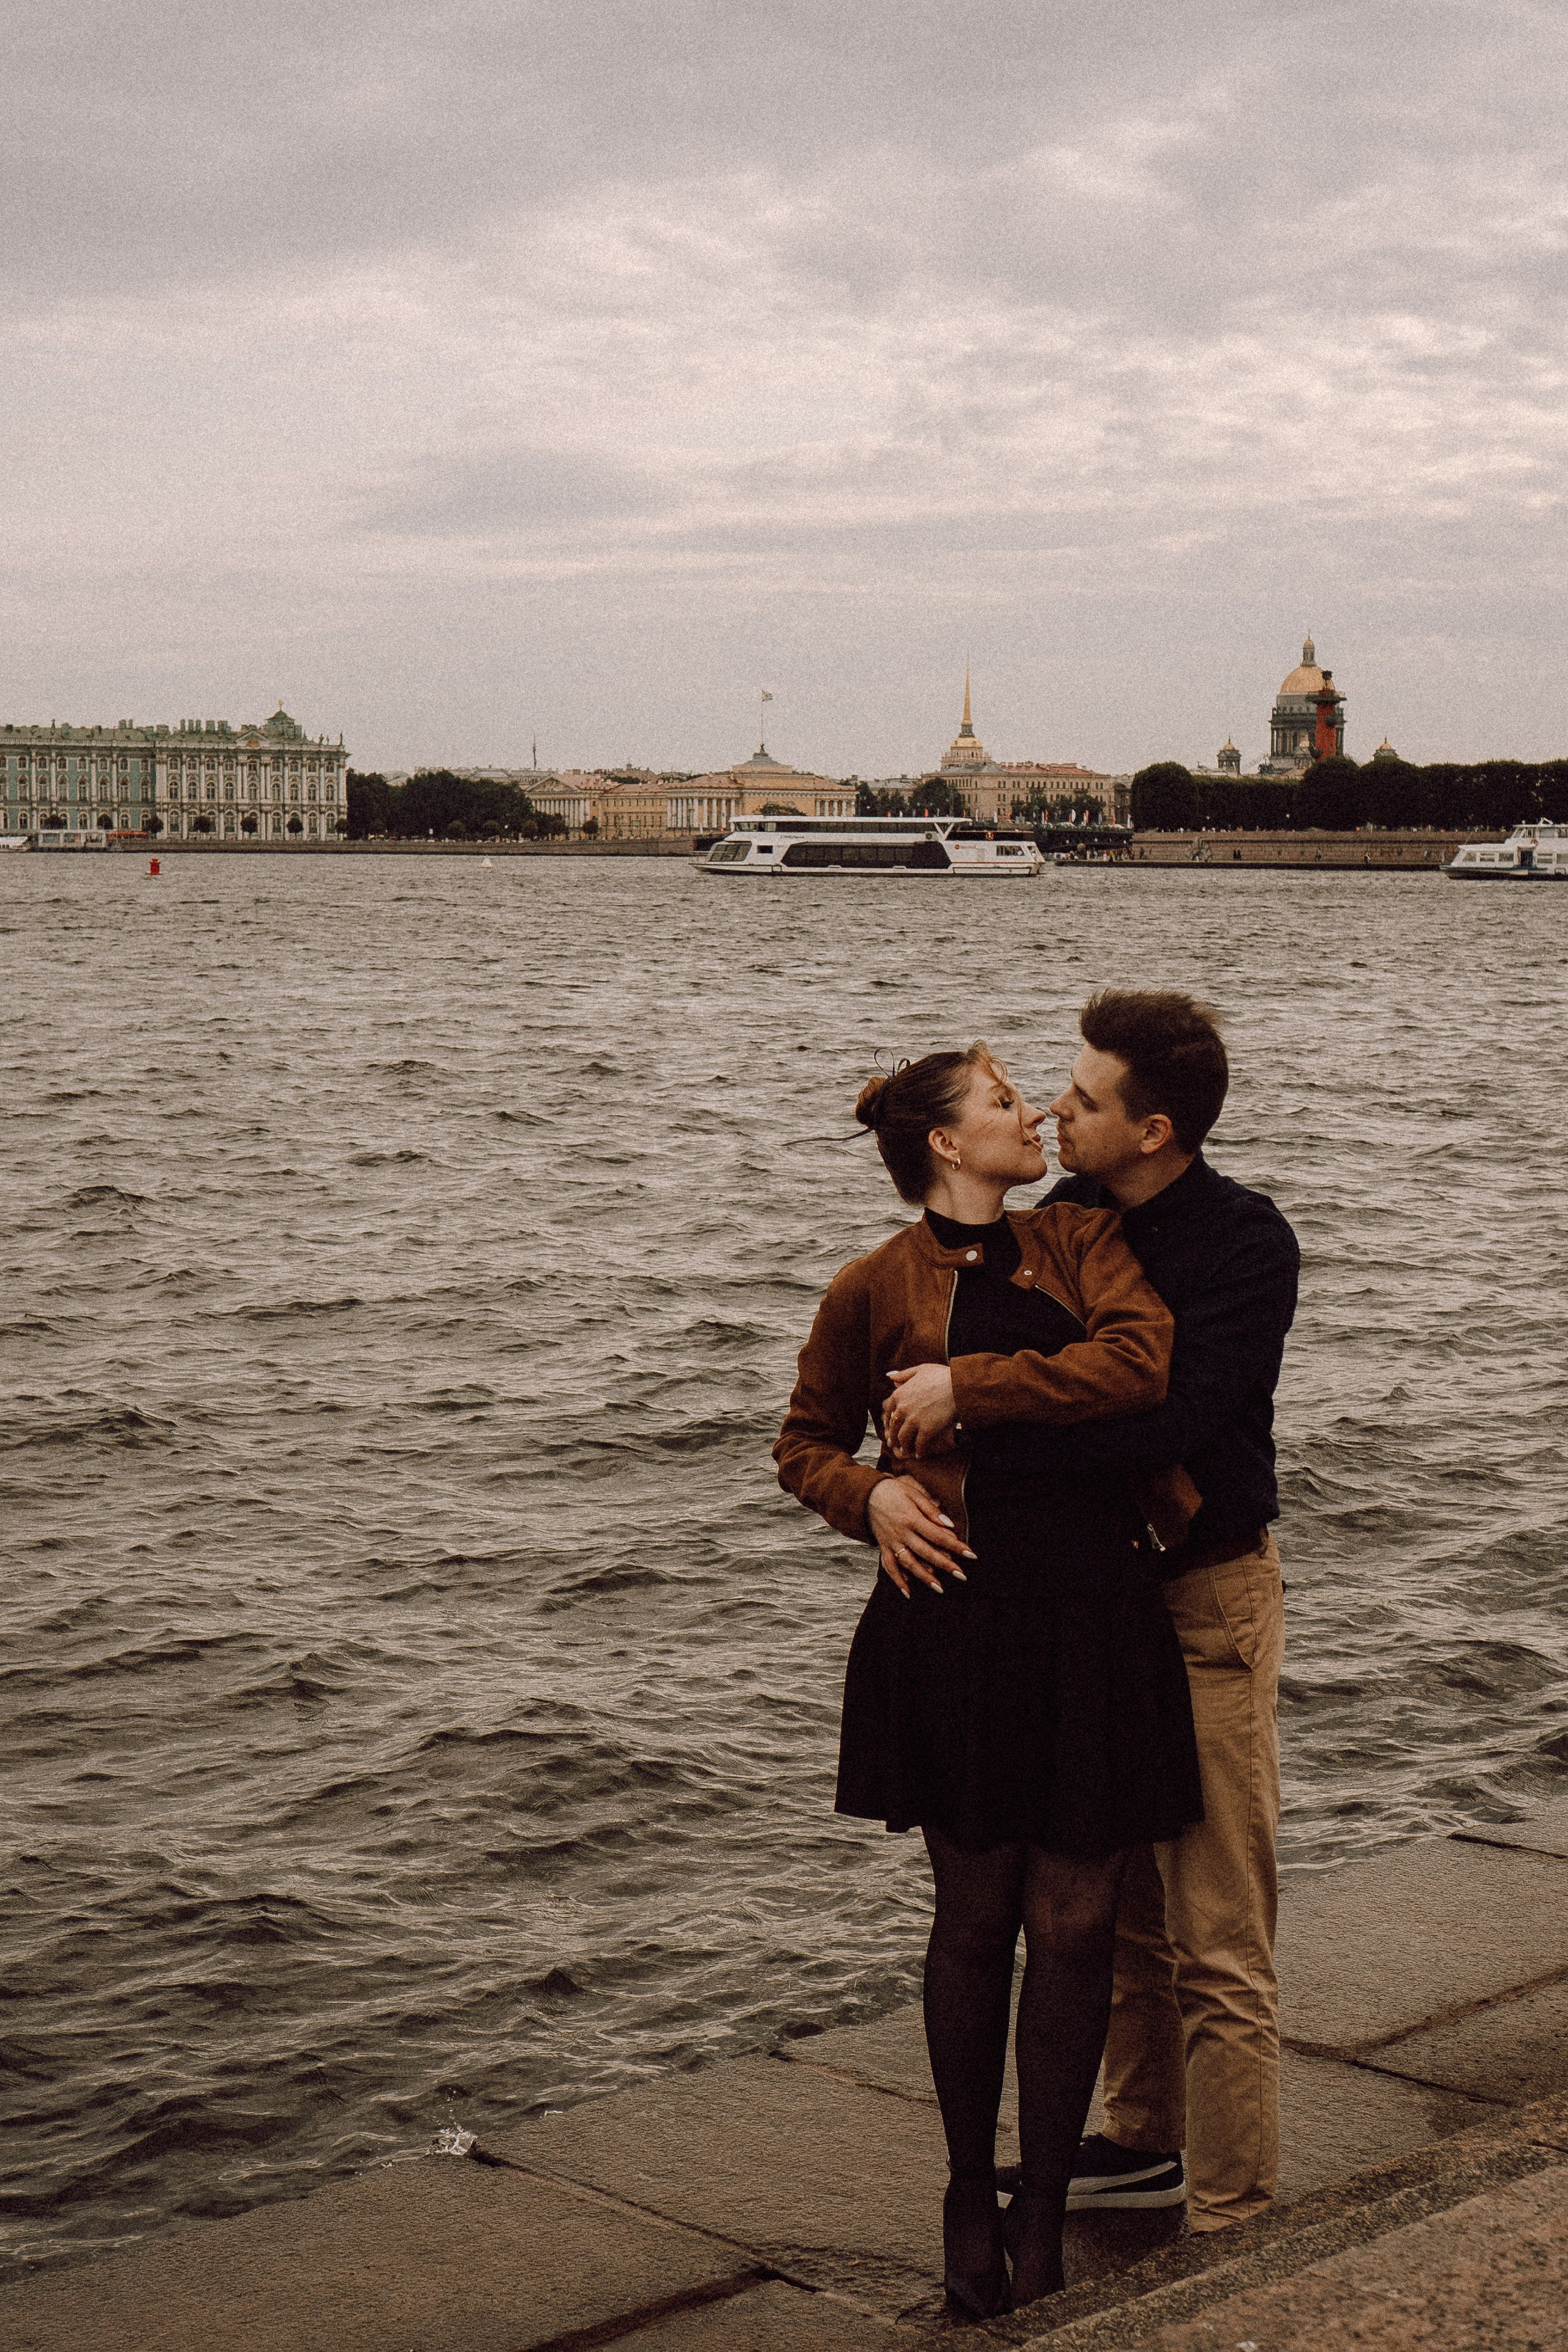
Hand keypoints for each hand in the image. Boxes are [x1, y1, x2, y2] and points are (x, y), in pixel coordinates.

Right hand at [865, 1476, 975, 1598]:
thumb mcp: (914, 1493)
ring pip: (909, 1563)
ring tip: (939, 1588)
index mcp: (911, 1518)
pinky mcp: (884, 1547)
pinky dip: (897, 1580)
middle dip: (945, 1565)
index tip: (970, 1554)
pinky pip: (889, 1567)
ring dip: (924, 1577)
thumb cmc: (893, 1491)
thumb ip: (931, 1510)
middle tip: (961, 1575)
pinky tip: (908, 1591)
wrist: (866, 1495)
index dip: (955, 1545)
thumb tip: (949, 1525)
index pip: (937, 1535)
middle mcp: (901, 1533)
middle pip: (926, 1552)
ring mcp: (891, 1542)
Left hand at [883, 1363, 958, 1458]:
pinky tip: (920, 1455)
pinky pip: (919, 1445)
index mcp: (899, 1394)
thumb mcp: (920, 1369)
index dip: (889, 1420)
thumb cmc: (942, 1376)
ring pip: (903, 1438)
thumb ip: (903, 1374)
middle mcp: (902, 1408)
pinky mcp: (926, 1430)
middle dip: (894, 1436)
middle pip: (894, 1427)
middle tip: (895, 1443)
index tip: (892, 1426)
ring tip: (907, 1451)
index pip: (888, 1411)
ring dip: (904, 1446)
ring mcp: (914, 1420)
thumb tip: (890, 1377)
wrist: (958, 1386)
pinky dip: (919, 1451)